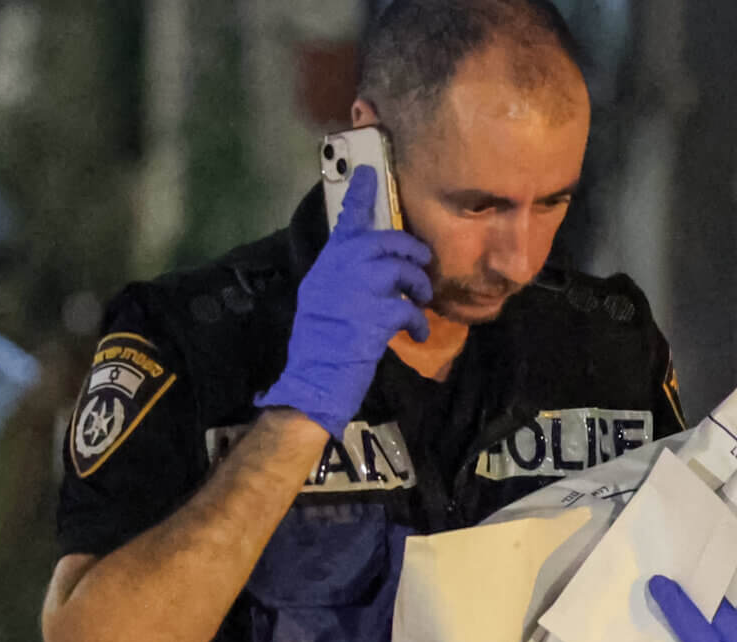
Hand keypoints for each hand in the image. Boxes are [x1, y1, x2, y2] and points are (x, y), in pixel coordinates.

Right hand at [251, 166, 432, 434]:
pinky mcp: (376, 312)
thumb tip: (373, 267)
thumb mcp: (322, 298)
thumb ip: (342, 276)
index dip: (361, 194)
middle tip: (422, 264)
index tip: (371, 171)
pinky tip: (416, 333)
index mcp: (328, 263)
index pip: (347, 221)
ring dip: (418, 286)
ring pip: (403, 270)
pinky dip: (417, 322)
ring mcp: (359, 288)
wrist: (314, 376)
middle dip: (411, 251)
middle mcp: (342, 267)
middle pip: (387, 241)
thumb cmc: (317, 342)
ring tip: (421, 302)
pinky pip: (409, 307)